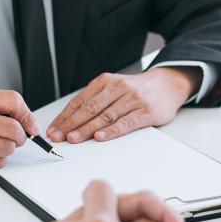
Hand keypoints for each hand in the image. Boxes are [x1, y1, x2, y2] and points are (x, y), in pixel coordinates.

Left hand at [46, 67, 201, 143]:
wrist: (167, 85)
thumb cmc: (137, 91)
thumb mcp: (114, 88)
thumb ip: (96, 101)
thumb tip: (71, 122)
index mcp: (105, 82)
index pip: (79, 101)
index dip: (64, 117)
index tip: (53, 130)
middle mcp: (117, 88)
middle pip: (89, 109)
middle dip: (71, 124)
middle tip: (58, 137)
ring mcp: (132, 99)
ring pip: (105, 116)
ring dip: (87, 129)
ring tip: (73, 139)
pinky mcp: (145, 111)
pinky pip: (125, 122)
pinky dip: (111, 131)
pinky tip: (100, 138)